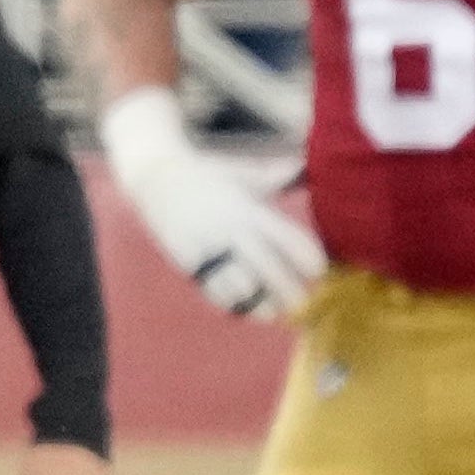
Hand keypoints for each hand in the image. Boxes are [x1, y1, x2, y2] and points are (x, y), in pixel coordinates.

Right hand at [99, 86, 324, 320]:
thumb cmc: (213, 178)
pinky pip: (214, 292)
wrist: (157, 179)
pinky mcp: (187, 262)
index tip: (318, 271)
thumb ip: (280, 174)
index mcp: (250, 209)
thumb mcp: (247, 174)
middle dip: (290, 292)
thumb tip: (309, 165)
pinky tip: (247, 305)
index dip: (309, 261)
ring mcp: (207, 248)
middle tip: (302, 301)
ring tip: (275, 310)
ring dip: (262, 304)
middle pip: (270, 270)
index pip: (290, 240)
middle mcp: (230, 229)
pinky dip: (235, 305)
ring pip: (242, 289)